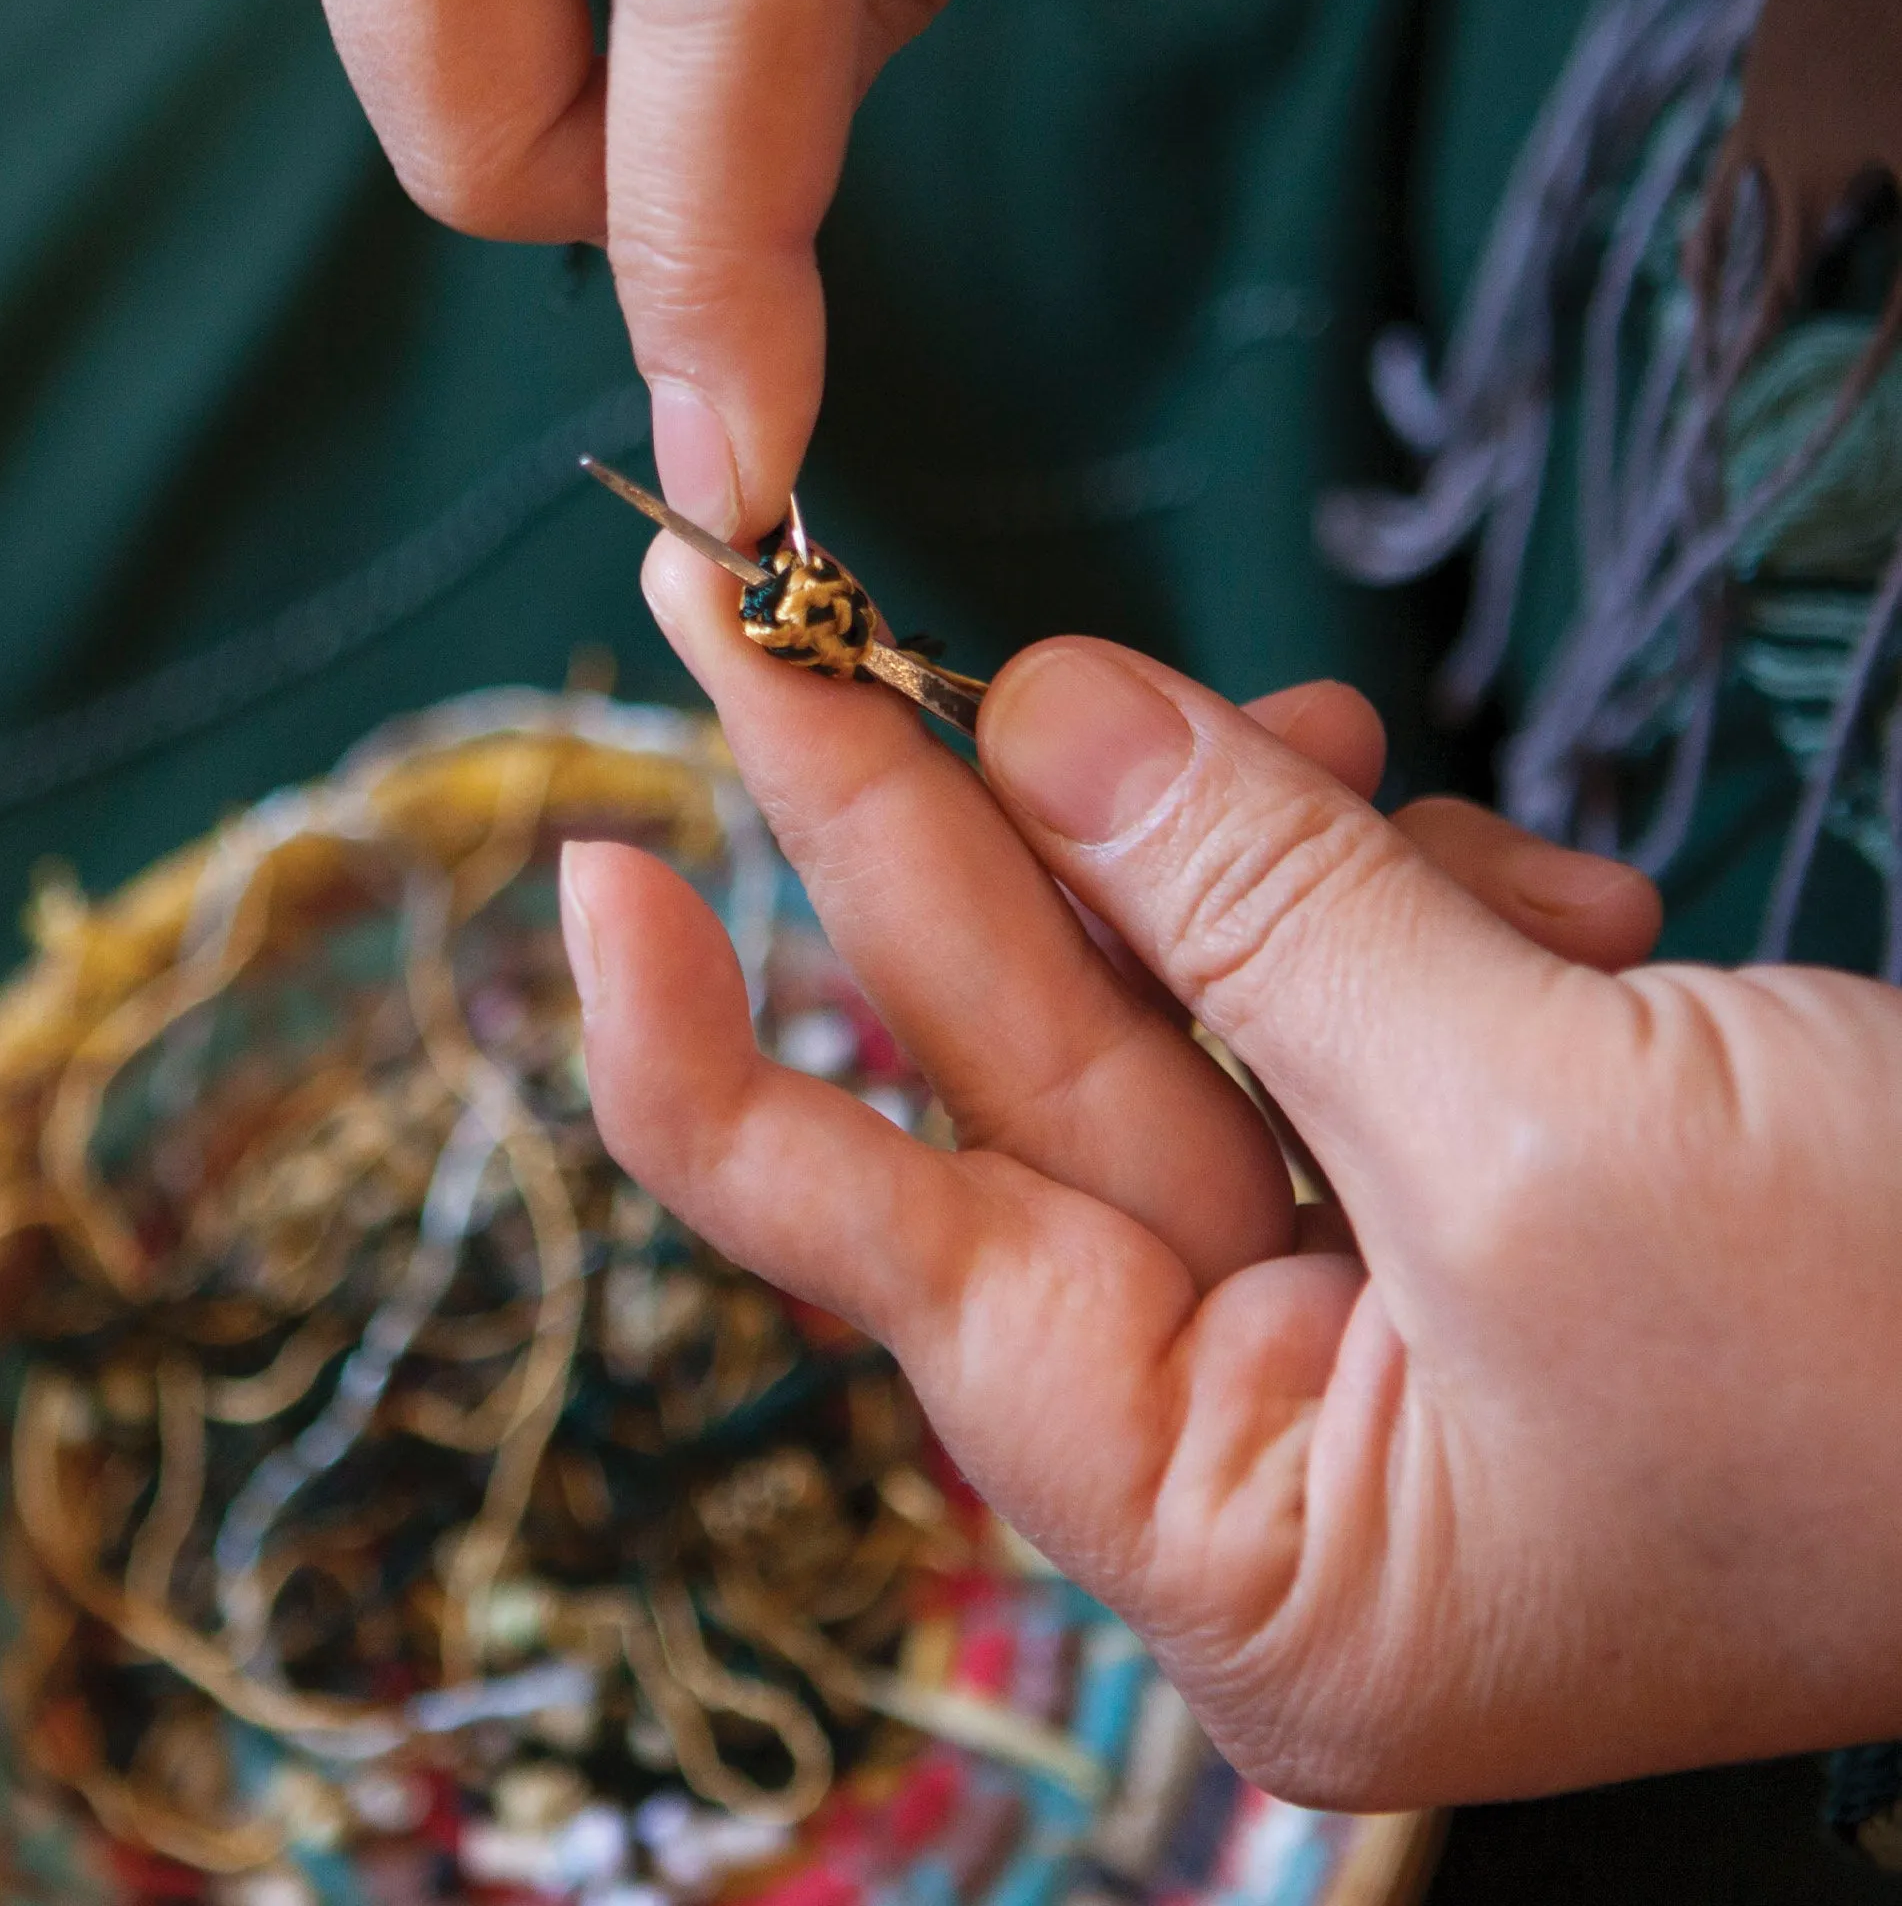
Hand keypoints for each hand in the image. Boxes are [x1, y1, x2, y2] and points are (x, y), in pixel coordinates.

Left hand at [557, 537, 1901, 1803]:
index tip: (587, 861)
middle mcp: (1276, 1434)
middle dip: (925, 817)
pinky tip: (1535, 882)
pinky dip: (1420, 896)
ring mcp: (1386, 1308)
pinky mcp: (1491, 1190)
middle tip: (760, 606)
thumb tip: (1047, 713)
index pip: (886, 1257)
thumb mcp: (1548, 1125)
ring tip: (1346, 759)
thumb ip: (1262, 916)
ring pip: (1203, 995)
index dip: (707, 1053)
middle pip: (1027, 1063)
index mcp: (1239, 1530)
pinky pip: (1363, 993)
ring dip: (1260, 846)